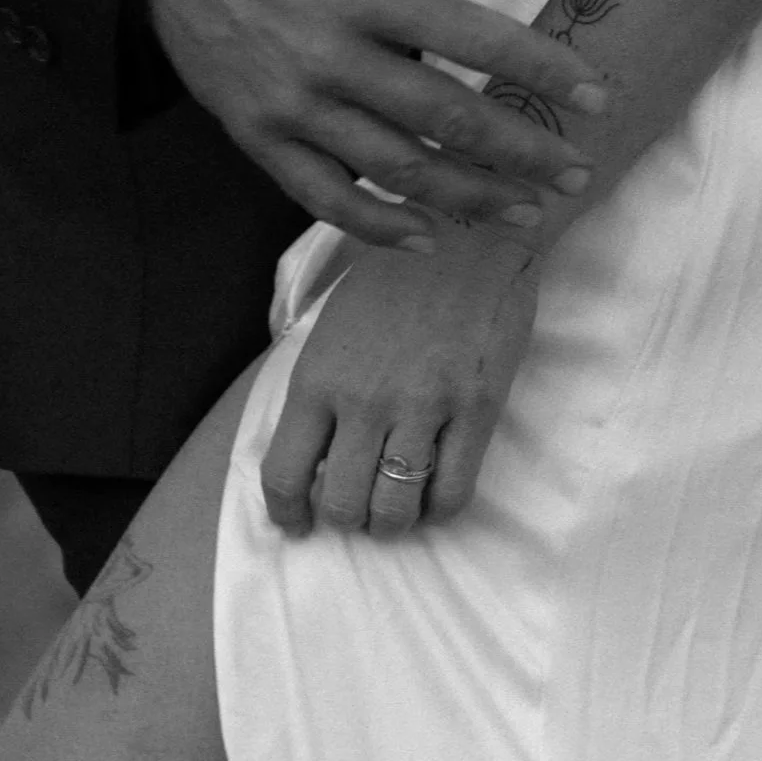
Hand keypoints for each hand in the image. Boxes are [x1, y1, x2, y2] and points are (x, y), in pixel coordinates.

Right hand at [150, 0, 605, 248]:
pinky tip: (429, 238)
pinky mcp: (260, 137)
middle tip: (576, 175)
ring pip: (395, 171)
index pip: (473, 37)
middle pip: (445, 118)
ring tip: (524, 213)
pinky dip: (378, 227)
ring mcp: (293, 106)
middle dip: (520, 153)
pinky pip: (325, 198)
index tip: (595, 98)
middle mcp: (330, 56)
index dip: (541, 70)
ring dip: (467, 198)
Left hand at [260, 239, 539, 538]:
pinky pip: (453, 493)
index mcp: (317, 378)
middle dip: (347, 519)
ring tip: (398, 509)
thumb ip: (317, 388)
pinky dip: (439, 510)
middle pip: (342, 505)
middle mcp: (364, 400)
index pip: (285, 475)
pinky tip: (435, 494)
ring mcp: (423, 407)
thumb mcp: (330, 325)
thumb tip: (310, 453)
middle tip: (360, 508)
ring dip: (392, 523)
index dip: (289, 515)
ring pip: (396, 510)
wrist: (467, 234)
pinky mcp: (476, 409)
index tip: (300, 525)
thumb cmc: (393, 278)